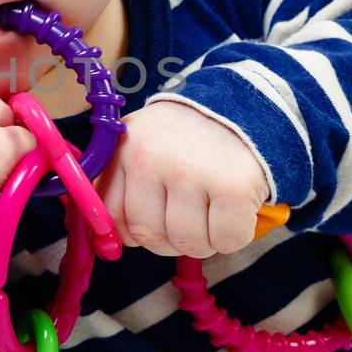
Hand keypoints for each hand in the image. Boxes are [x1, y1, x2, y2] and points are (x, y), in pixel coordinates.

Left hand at [93, 100, 269, 257]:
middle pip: (150, 235)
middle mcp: (152, 159)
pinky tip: (234, 211)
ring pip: (188, 243)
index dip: (134, 230)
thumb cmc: (187, 139)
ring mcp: (193, 173)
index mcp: (125, 150)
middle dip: (170, 239)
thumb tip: (108, 238)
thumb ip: (120, 183)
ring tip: (211, 212)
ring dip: (204, 240)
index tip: (153, 220)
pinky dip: (233, 236)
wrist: (243, 107)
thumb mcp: (142, 145)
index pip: (113, 216)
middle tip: (188, 216)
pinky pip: (226, 241)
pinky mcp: (233, 187)